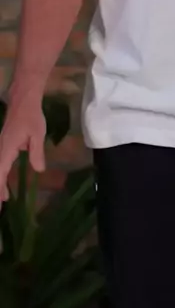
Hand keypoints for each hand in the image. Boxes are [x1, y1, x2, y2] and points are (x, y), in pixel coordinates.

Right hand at [0, 94, 45, 208]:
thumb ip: (36, 153)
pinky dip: (0, 174)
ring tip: (3, 199)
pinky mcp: (2, 144)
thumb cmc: (31, 116)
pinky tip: (4, 181)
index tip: (1, 205)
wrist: (23, 99)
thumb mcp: (37, 135)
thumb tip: (38, 170)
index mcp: (6, 150)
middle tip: (1, 207)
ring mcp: (0, 147)